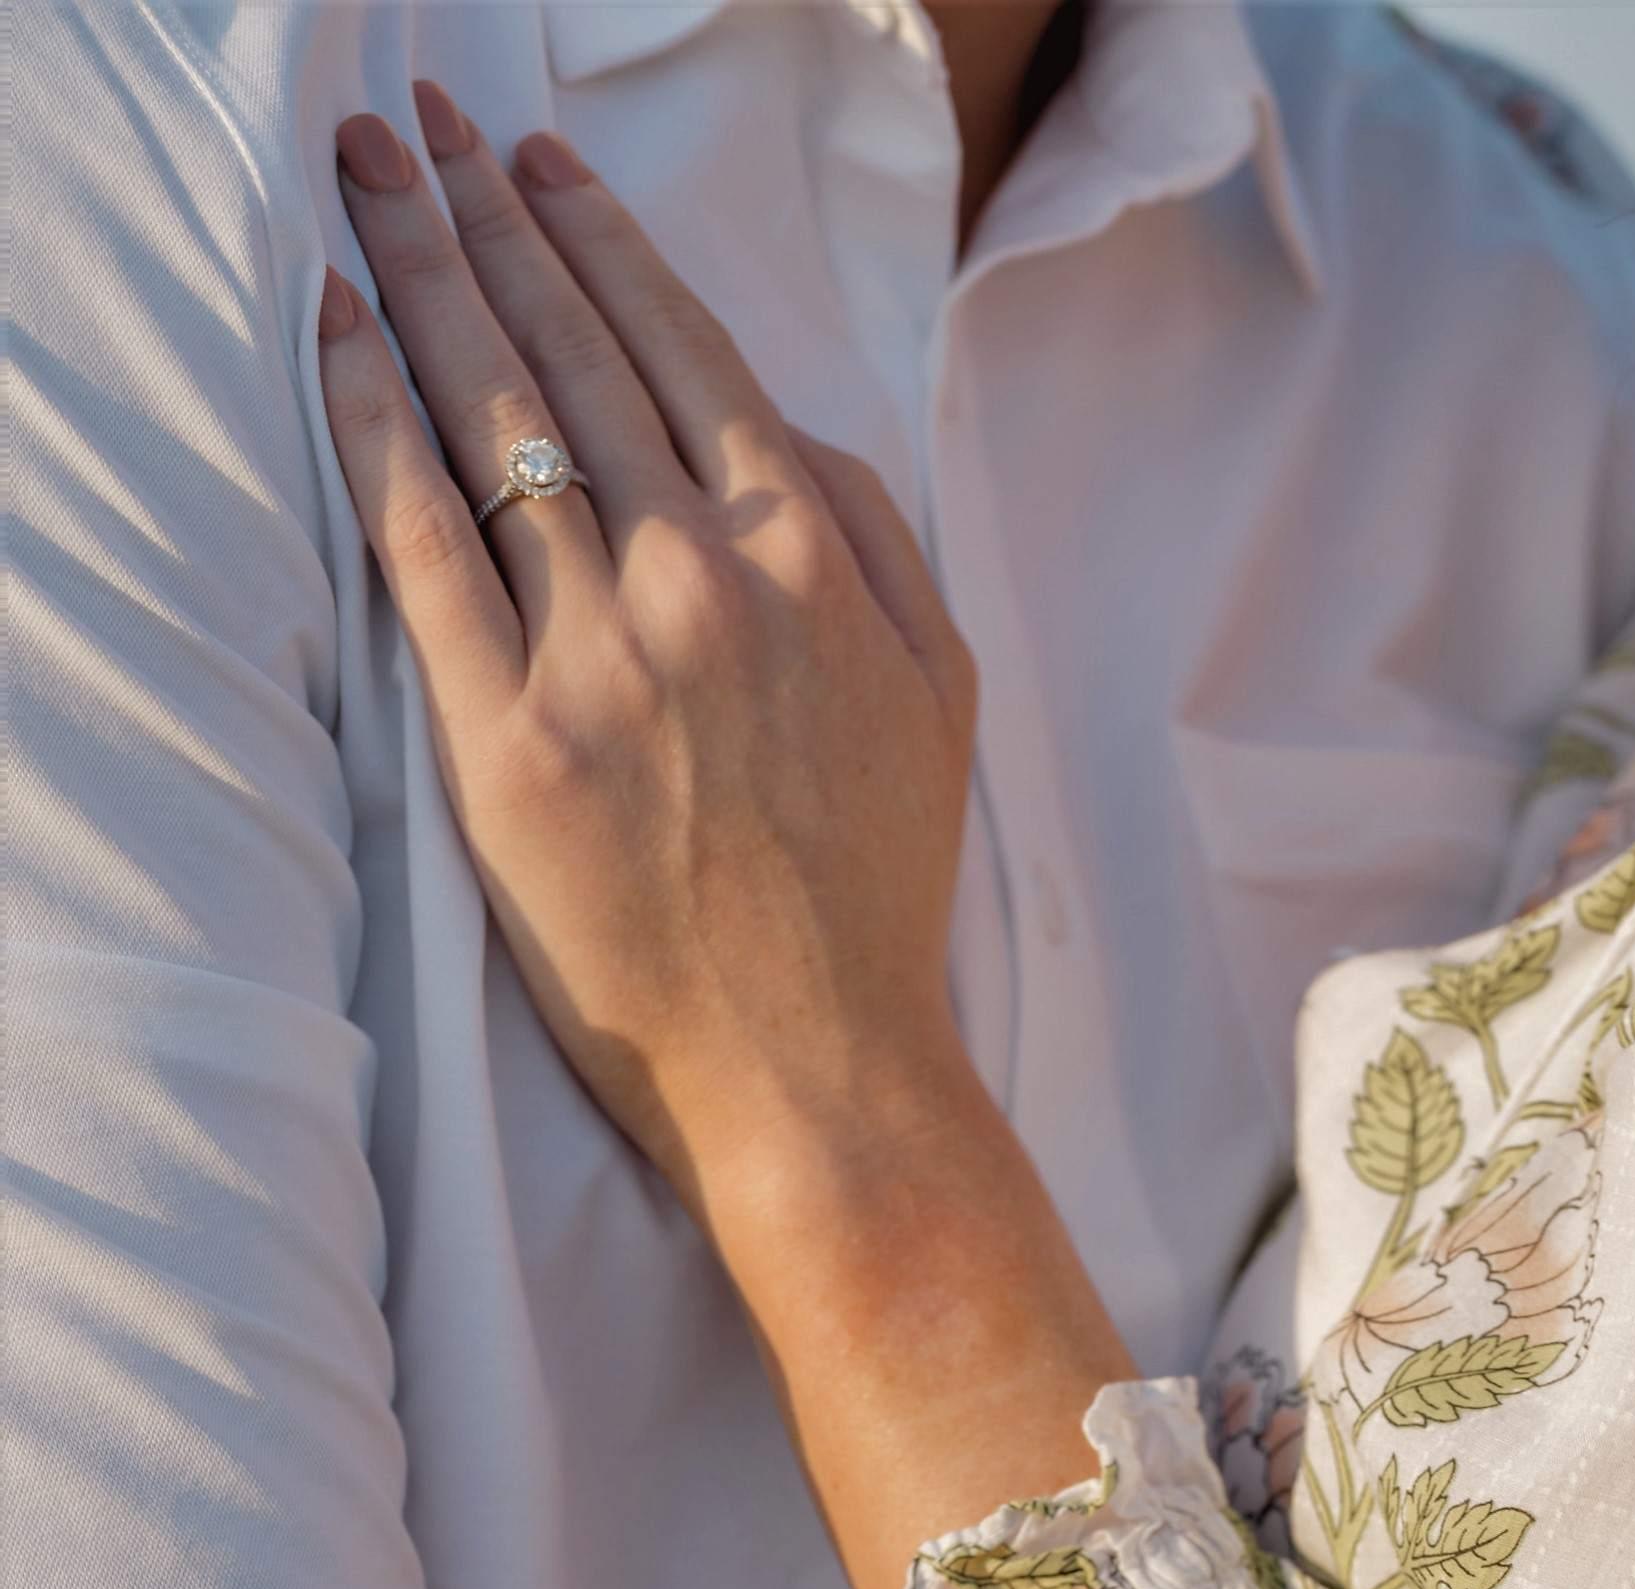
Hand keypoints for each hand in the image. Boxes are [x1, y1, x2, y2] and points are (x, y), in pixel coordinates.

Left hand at [318, 87, 1131, 1588]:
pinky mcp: (505, 736)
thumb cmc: (878, 881)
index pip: (684, 355)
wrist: (818, 1056)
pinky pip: (423, 549)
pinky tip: (340, 342)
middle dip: (482, 222)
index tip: (537, 168)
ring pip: (492, 425)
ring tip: (365, 192)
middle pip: (568, 358)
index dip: (600, 244)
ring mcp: (598, 652)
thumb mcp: (938, 691)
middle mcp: (702, 578)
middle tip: (412, 130)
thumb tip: (793, 436)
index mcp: (811, 558)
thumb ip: (876, 539)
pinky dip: (373, 430)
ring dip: (417, 282)